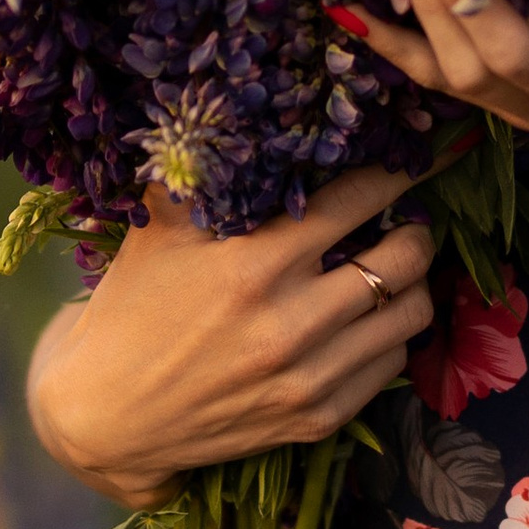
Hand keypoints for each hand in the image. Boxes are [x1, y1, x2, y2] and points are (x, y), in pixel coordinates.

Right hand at [27, 161, 436, 508]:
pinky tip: (367, 318)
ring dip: (413, 281)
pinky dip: (391, 334)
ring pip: (411, 312)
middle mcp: (289, 323)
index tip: (420, 154)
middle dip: (414, 227)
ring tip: (392, 267)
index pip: (358, 201)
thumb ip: (204, 173)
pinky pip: (391, 365)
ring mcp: (307, 377)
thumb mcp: (156, 231)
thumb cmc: (133, 309)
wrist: (109, 417)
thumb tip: (238, 109)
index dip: (398, 171)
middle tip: (403, 218)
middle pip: (404, 257)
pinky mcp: (315, 418)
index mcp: (253, 265)